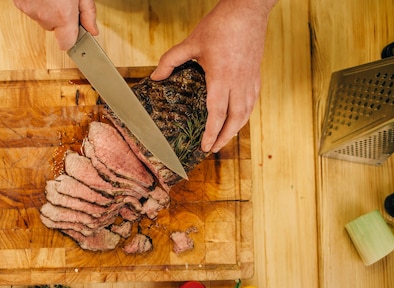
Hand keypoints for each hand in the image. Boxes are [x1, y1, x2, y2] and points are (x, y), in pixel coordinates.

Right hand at [13, 0, 98, 49]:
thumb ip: (88, 12)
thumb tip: (92, 30)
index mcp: (63, 15)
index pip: (66, 44)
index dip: (70, 38)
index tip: (74, 31)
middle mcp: (45, 16)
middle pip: (54, 28)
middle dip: (59, 17)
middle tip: (63, 0)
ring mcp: (30, 10)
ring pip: (41, 17)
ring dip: (47, 8)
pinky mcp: (19, 3)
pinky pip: (31, 8)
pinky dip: (36, 2)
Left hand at [151, 0, 276, 152]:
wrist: (248, 9)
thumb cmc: (221, 25)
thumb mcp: (191, 43)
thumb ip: (171, 61)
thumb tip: (156, 76)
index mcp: (222, 78)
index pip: (217, 114)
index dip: (211, 133)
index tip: (205, 146)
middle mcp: (239, 83)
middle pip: (235, 119)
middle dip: (224, 137)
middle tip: (214, 149)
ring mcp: (250, 80)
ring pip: (246, 112)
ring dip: (236, 129)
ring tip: (225, 138)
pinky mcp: (256, 74)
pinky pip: (252, 101)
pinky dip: (245, 114)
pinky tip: (238, 117)